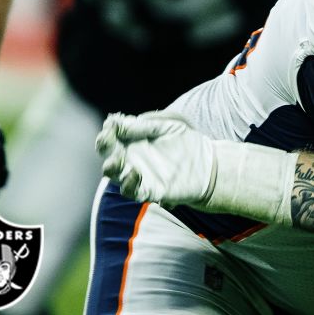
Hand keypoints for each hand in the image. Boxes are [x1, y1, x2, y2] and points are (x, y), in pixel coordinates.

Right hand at [96, 111, 215, 206]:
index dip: (107, 131)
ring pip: (115, 176)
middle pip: (108, 155)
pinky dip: (129, 184)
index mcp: (132, 142)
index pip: (111, 138)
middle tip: (107, 138)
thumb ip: (146, 124)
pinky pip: (132, 191)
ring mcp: (139, 175)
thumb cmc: (186, 141)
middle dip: (104, 146)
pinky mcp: (150, 190)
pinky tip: (134, 172)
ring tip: (117, 160)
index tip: (112, 124)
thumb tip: (119, 123)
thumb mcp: (170, 125)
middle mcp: (132, 159)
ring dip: (111, 167)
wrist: (209, 163)